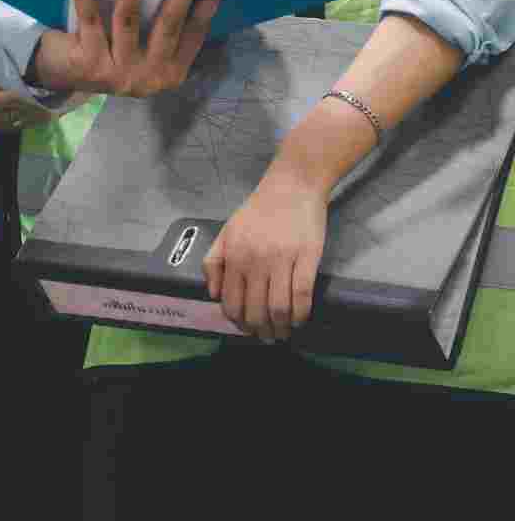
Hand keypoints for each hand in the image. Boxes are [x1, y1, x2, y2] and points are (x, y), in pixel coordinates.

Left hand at [29, 0, 227, 97]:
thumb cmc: (113, 49)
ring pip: (128, 20)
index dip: (209, 0)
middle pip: (169, 24)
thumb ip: (160, 24)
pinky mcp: (89, 64)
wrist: (66, 76)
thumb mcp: (144, 46)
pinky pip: (89, 18)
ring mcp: (119, 72)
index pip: (196, 31)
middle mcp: (149, 75)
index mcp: (170, 70)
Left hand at [202, 166, 328, 342]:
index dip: (238, 322)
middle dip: (260, 331)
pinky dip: (300, 315)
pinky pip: (302, 297)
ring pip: (279, 309)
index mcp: (235, 255)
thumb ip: (214, 261)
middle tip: (265, 336)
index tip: (246, 328)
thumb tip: (213, 294)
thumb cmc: (259, 209)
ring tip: (282, 333)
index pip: (232, 303)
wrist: (292, 185)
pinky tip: (298, 320)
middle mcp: (256, 261)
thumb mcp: (228, 230)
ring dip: (280, 329)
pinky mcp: (307, 258)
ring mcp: (282, 260)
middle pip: (256, 311)